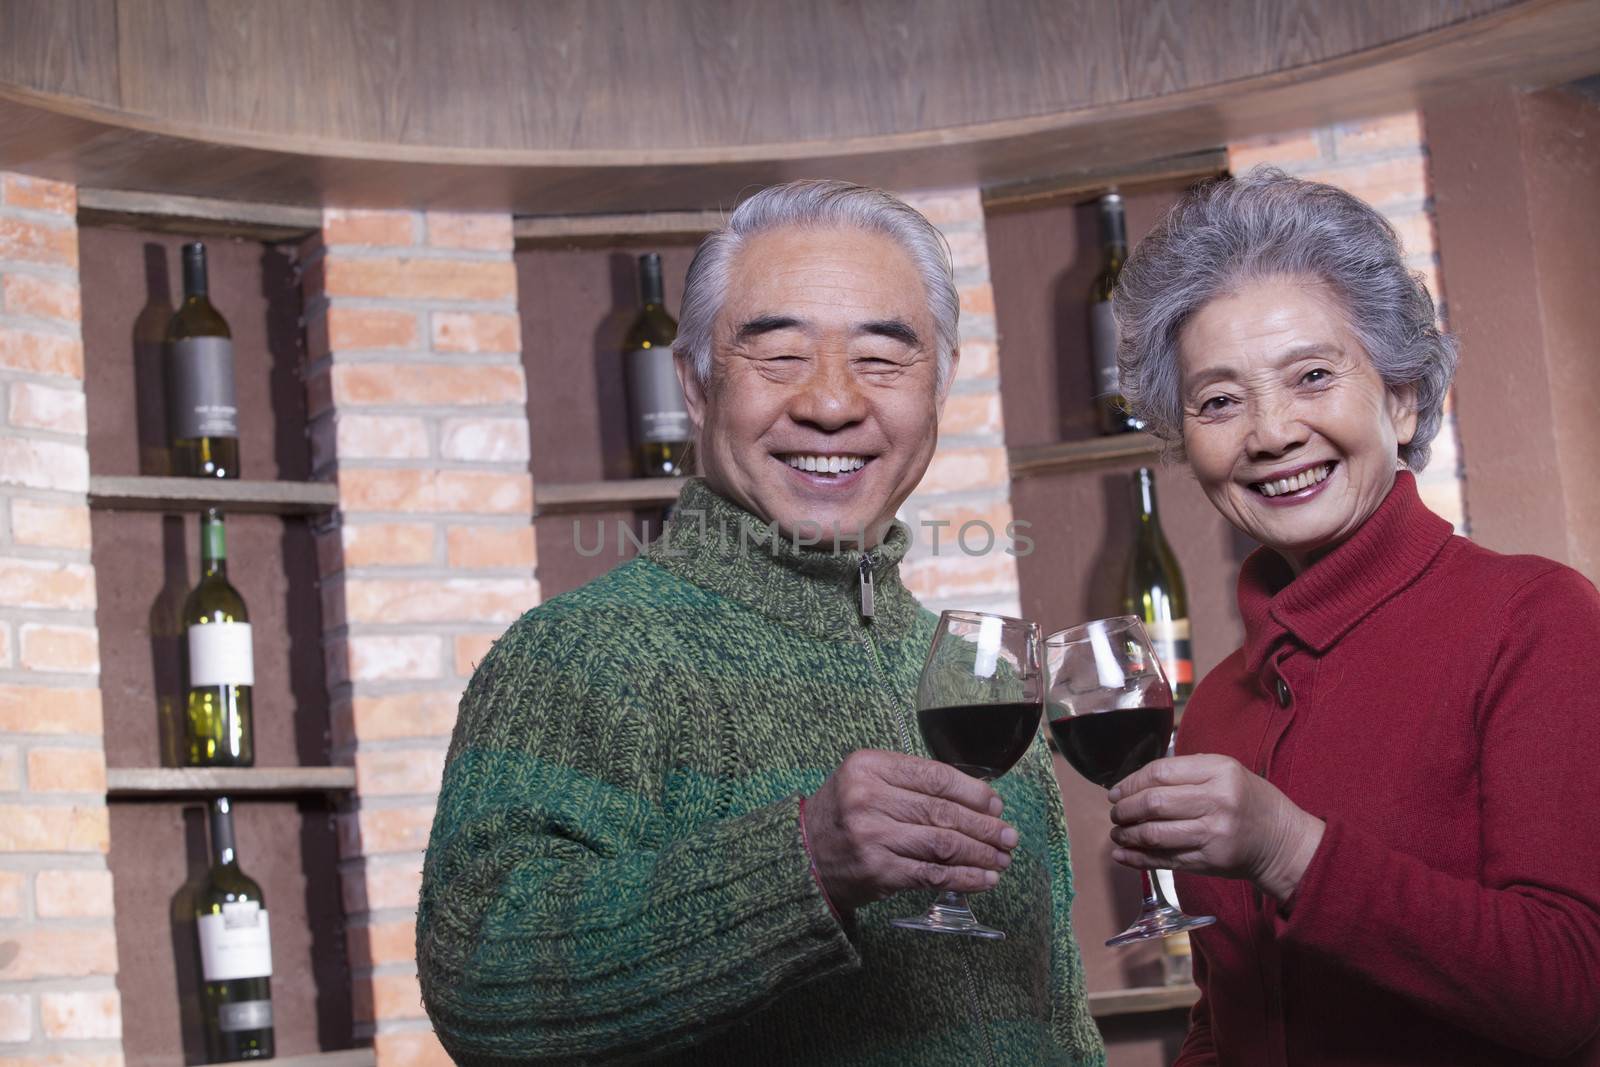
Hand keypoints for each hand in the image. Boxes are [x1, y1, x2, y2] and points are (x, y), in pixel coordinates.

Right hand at [803, 749, 1019, 913]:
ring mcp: (873, 836)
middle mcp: (868, 799)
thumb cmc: (843, 816)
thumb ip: (911, 782)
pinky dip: (964, 878)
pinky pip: (933, 874)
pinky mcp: (879, 871)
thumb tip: (976, 795)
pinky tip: (984, 878)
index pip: (935, 777)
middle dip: (984, 825)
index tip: (996, 803)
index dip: (973, 792)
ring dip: (980, 852)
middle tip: (1009, 835)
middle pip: (943, 811)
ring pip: (943, 843)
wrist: (804, 857)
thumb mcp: (865, 781)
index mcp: (868, 767)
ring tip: (1002, 858)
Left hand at [1107, 754, 1324, 902]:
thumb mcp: (1226, 772)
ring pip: (1155, 834)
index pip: (1160, 773)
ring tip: (1117, 833)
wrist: (1282, 841)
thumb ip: (1186, 772)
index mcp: (1219, 771)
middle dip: (1124, 809)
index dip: (1130, 783)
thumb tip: (1136, 782)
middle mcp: (1216, 801)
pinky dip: (1138, 858)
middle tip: (1115, 813)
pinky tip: (1122, 854)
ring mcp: (1213, 834)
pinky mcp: (1209, 862)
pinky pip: (1165, 860)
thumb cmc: (1249, 801)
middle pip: (1153, 803)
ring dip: (1127, 835)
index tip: (1116, 791)